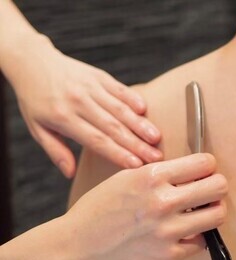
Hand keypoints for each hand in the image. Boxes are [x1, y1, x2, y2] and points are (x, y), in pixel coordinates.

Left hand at [5, 35, 161, 177]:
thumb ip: (56, 151)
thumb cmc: (36, 100)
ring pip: (119, 108)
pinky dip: (132, 98)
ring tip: (156, 137)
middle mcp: (78, 101)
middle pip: (113, 127)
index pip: (96, 140)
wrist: (32, 62)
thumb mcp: (37, 129)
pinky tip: (145, 110)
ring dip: (140, 123)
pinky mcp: (98, 76)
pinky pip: (118, 88)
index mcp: (63, 118)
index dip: (118, 153)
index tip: (136, 165)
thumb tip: (69, 174)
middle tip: (156, 156)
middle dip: (137, 144)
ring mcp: (90, 86)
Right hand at [64, 153, 227, 259]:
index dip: (208, 166)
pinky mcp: (168, 255)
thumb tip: (193, 171)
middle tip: (209, 190)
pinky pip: (202, 242)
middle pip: (218, 187)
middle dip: (217, 186)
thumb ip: (160, 173)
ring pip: (217, 215)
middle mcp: (163, 202)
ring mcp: (167, 231)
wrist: (78, 247)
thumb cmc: (99, 209)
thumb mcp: (125, 178)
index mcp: (151, 177)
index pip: (204, 163)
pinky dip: (198, 236)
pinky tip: (186, 232)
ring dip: (212, 211)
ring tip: (201, 211)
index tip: (205, 171)